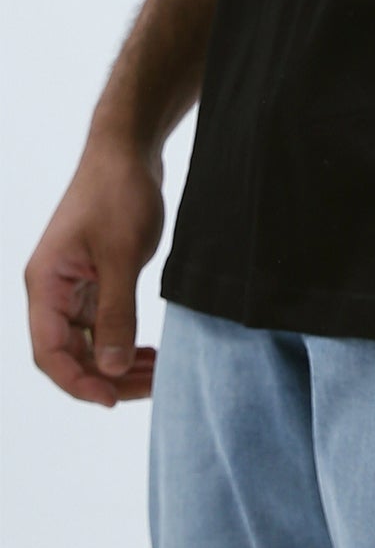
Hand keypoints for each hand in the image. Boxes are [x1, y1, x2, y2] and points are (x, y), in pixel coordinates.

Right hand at [24, 132, 164, 406]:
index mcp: (45, 284)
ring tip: (155, 376)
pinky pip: (102, 323)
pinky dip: (122, 340)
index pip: (49, 352)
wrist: (129, 148)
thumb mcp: (121, 255)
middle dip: (106, 377)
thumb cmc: (118, 192)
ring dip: (117, 363)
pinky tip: (148, 353)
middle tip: (150, 387)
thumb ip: (116, 313)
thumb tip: (111, 369)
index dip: (78, 382)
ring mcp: (72, 284)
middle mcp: (52, 289)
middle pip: (69, 353)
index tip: (113, 399)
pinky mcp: (94, 278)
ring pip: (88, 342)